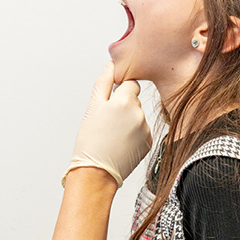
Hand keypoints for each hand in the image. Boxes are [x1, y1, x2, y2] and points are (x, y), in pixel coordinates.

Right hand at [63, 61, 151, 187]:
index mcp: (125, 101)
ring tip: (112, 137)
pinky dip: (133, 136)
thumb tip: (111, 65)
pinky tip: (121, 145)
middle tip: (107, 124)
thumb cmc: (90, 143)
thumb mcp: (92, 108)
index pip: (130, 84)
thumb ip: (103, 83)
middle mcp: (139, 113)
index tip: (111, 103)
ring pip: (138, 117)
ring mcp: (146, 129)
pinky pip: (142, 132)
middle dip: (123, 108)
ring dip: (128, 122)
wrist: (96, 174)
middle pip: (134, 101)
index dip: (119, 92)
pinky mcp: (149, 143)